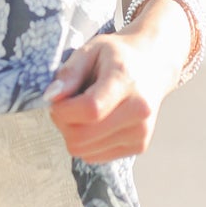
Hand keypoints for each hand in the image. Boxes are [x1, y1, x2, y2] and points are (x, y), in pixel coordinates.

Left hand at [43, 29, 178, 163]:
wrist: (154, 65)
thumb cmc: (118, 56)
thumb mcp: (91, 50)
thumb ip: (70, 73)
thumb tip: (51, 97)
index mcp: (126, 82)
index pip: (89, 110)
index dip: (63, 110)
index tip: (56, 100)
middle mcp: (138, 112)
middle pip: (82, 137)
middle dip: (63, 124)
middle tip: (66, 106)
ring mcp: (140, 133)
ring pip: (84, 151)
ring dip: (73, 133)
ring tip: (83, 111)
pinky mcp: (138, 146)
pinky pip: (94, 156)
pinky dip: (86, 142)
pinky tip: (96, 122)